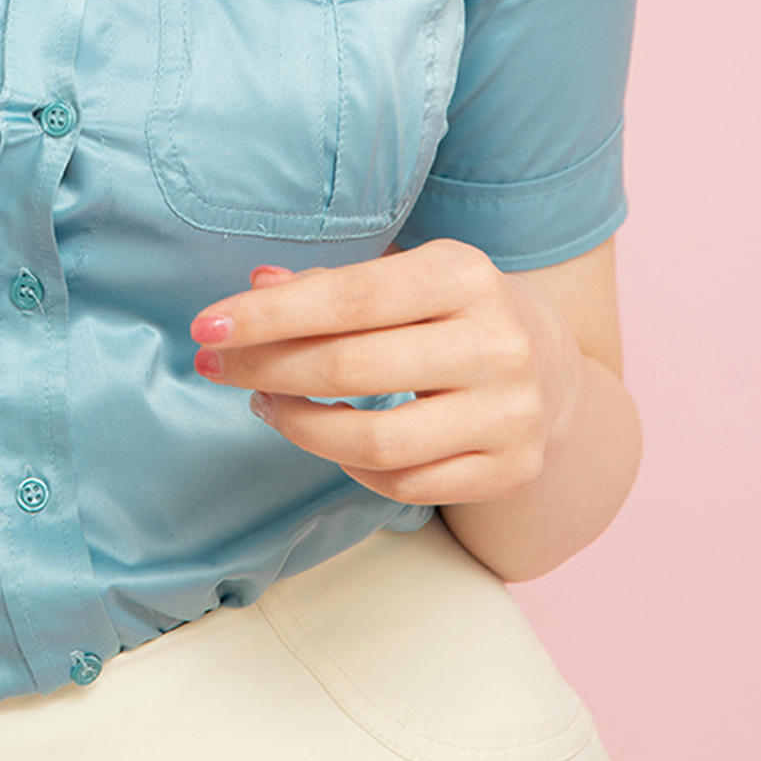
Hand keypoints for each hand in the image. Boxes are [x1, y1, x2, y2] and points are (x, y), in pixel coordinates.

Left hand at [189, 240, 584, 507]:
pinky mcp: (509, 470)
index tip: (207, 325)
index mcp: (466, 275)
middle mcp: (497, 343)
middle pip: (353, 369)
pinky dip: (346, 467)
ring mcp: (509, 415)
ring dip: (299, 425)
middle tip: (215, 365)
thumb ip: (330, 284)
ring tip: (264, 403)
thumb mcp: (405, 277)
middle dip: (267, 367)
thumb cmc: (451, 313)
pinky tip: (322, 437)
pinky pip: (403, 485)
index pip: (349, 297)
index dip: (269, 316)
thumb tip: (255, 287)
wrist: (553, 370)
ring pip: (375, 442)